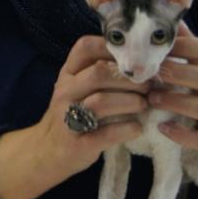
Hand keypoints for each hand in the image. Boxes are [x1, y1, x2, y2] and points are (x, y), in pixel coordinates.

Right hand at [38, 35, 148, 175]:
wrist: (49, 151)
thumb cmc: (74, 112)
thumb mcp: (78, 87)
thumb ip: (101, 72)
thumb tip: (143, 62)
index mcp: (68, 73)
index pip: (85, 47)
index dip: (113, 48)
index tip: (135, 58)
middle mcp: (65, 91)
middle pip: (99, 73)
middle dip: (129, 79)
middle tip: (148, 86)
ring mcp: (68, 117)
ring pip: (101, 102)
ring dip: (130, 102)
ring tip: (144, 105)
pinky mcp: (78, 143)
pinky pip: (107, 133)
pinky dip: (127, 129)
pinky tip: (137, 128)